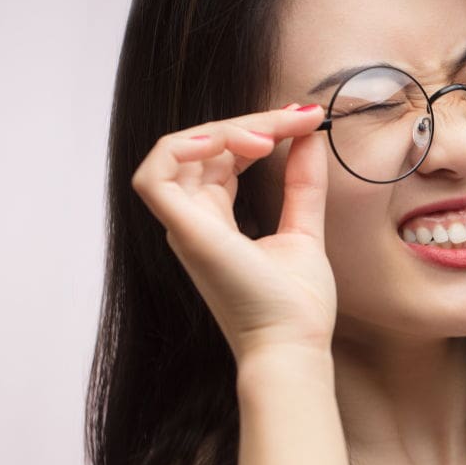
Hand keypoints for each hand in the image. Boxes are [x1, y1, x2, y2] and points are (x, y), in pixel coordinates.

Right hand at [130, 104, 335, 362]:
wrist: (294, 346)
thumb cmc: (296, 306)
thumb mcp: (303, 229)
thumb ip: (303, 183)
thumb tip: (310, 137)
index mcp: (215, 219)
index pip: (224, 154)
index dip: (260, 127)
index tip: (308, 118)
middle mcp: (193, 219)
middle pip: (204, 146)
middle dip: (253, 121)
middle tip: (301, 117)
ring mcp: (184, 226)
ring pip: (179, 150)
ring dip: (224, 129)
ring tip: (270, 136)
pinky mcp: (185, 232)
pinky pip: (155, 174)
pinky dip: (183, 147)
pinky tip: (231, 142)